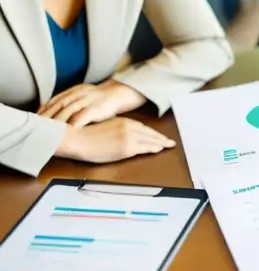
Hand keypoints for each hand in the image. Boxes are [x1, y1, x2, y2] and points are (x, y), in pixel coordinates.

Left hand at [38, 80, 146, 127]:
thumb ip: (73, 102)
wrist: (123, 92)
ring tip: (49, 130)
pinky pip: (83, 116)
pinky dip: (74, 123)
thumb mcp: (86, 96)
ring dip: (57, 120)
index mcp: (75, 90)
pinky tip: (68, 130)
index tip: (36, 118)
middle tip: (38, 126)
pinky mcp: (97, 107)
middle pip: (58, 105)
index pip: (55, 100)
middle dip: (47, 115)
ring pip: (68, 110)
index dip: (44, 109)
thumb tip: (58, 113)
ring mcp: (88, 100)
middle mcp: (80, 94)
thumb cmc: (104, 99)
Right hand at [55, 117, 175, 163]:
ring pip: (150, 140)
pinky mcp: (128, 147)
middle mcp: (129, 127)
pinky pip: (145, 148)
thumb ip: (114, 128)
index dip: (151, 132)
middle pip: (149, 133)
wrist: (75, 138)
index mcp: (123, 121)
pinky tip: (159, 149)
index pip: (142, 127)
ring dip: (160, 142)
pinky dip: (154, 148)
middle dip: (160, 137)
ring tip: (168, 145)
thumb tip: (118, 132)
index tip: (157, 135)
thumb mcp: (103, 126)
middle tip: (169, 141)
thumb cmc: (83, 134)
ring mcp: (130, 137)